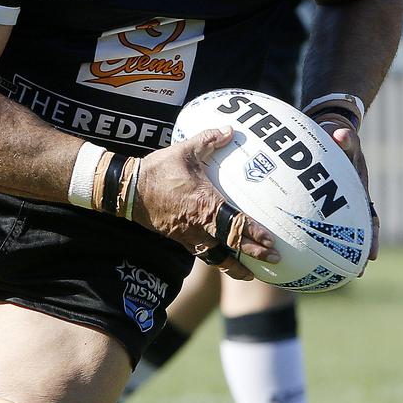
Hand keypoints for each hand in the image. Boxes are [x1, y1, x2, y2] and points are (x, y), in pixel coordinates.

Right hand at [133, 127, 279, 279]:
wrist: (129, 190)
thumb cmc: (159, 170)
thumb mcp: (185, 150)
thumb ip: (209, 140)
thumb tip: (230, 129)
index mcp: (206, 205)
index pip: (237, 225)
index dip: (255, 235)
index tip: (272, 242)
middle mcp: (200, 225)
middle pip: (232, 247)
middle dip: (254, 254)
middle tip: (274, 259)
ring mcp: (189, 236)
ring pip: (217, 258)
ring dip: (235, 266)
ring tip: (250, 272)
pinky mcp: (179, 239)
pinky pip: (202, 253)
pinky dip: (216, 259)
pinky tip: (223, 259)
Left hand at [317, 118, 378, 261]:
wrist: (329, 132)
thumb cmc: (337, 135)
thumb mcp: (344, 135)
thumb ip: (345, 137)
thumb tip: (341, 134)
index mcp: (359, 190)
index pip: (369, 218)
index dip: (372, 237)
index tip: (371, 255)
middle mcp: (349, 200)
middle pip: (355, 232)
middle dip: (356, 252)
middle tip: (354, 273)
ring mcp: (334, 201)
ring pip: (336, 229)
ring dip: (334, 248)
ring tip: (327, 270)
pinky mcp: (319, 199)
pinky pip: (315, 217)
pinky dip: (310, 230)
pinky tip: (297, 245)